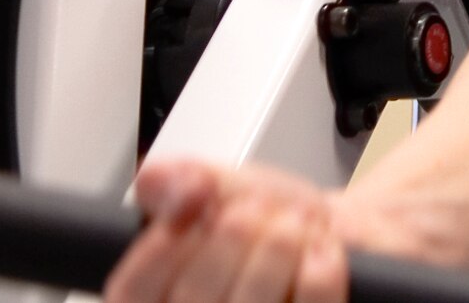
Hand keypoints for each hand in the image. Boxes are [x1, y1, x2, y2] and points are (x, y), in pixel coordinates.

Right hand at [105, 159, 353, 302]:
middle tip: (252, 209)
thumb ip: (181, 180)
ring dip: (274, 251)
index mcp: (166, 295)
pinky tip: (320, 247)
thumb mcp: (222, 186)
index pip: (131, 292)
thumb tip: (159, 177)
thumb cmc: (273, 219)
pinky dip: (318, 272)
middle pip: (189, 301)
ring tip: (292, 220)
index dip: (154, 252)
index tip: (186, 216)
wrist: (336, 231)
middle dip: (227, 240)